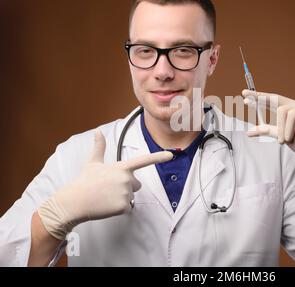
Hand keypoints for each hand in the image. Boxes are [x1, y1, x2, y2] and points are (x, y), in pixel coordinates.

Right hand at [38, 130, 172, 239]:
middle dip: (126, 187)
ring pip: (130, 197)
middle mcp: (127, 179)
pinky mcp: (124, 206)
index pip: (143, 161)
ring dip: (120, 199)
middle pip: (136, 185)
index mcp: (121, 167)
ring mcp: (126, 192)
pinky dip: (118, 209)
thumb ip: (99, 148)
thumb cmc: (83, 182)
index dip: (158, 157)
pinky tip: (106, 206)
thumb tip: (97, 132)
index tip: (171, 155)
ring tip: (105, 197)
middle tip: (108, 189)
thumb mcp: (92, 163)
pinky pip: (127, 209)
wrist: (74, 201)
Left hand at [242, 89, 294, 188]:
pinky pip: (291, 114)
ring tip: (284, 141)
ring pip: (282, 110)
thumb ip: (268, 131)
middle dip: (260, 97)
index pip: (273, 102)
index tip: (245, 95)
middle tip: (245, 96)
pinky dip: (288, 128)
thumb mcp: (282, 137)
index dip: (260, 98)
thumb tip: (249, 131)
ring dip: (280, 129)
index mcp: (290, 111)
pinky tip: (290, 138)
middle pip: (275, 99)